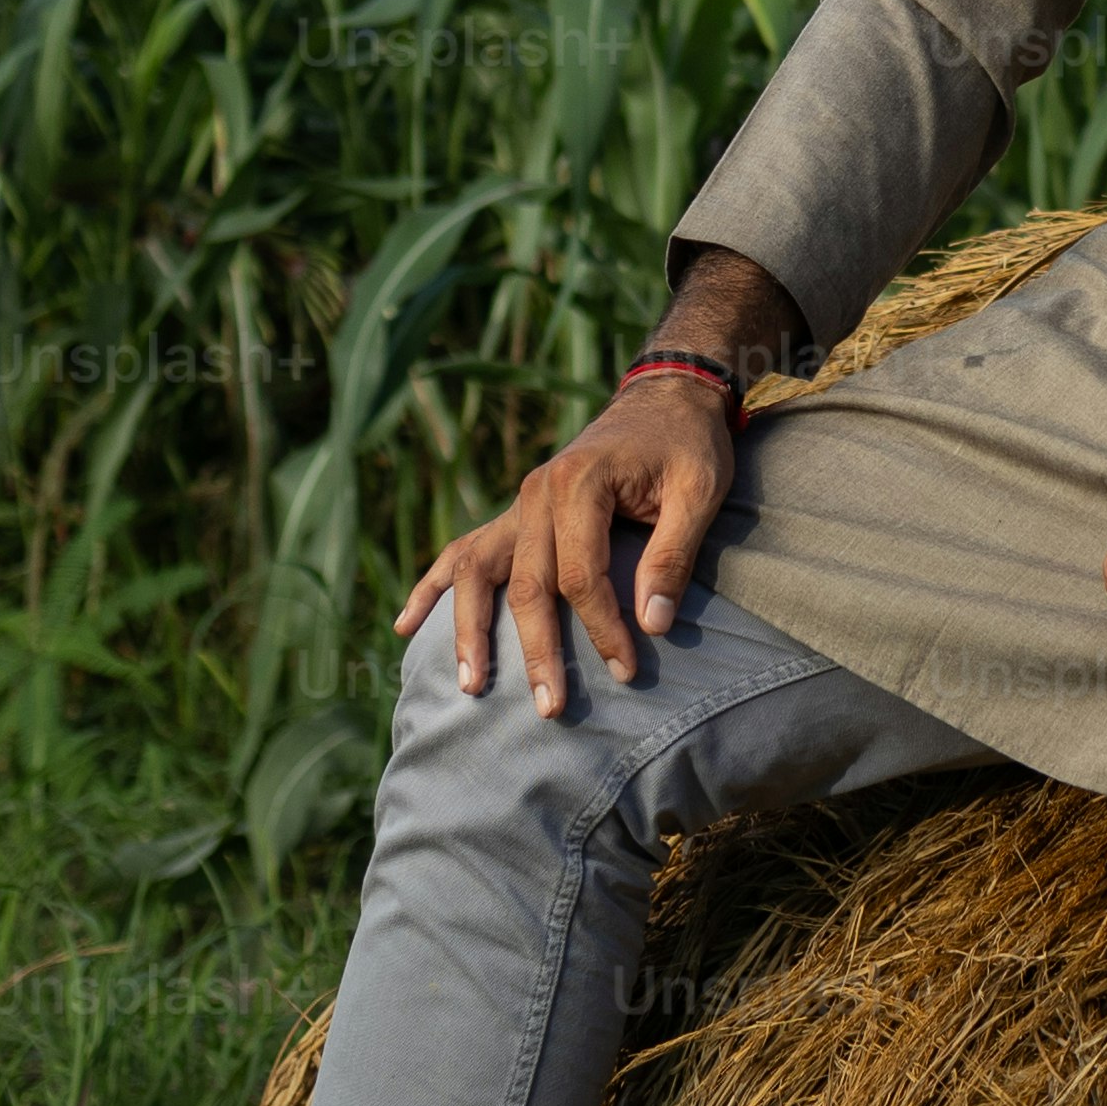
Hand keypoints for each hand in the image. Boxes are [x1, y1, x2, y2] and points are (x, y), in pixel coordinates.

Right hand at [395, 375, 735, 714]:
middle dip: (535, 651)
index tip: (625, 670)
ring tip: (470, 686)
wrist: (664, 396)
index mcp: (579, 482)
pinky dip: (433, 589)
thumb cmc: (686, 444)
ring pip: (479, 573)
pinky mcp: (515, 515)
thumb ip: (673, 555)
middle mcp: (537, 492)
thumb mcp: (700, 489)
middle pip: (526, 584)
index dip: (601, 628)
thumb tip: (653, 626)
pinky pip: (464, 553)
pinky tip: (406, 627)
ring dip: (470, 630)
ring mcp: (519, 503)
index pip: (580, 575)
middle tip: (550, 709)